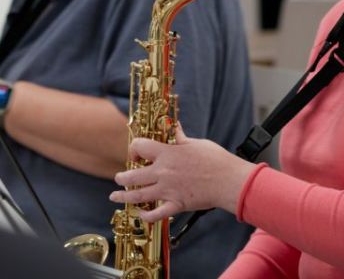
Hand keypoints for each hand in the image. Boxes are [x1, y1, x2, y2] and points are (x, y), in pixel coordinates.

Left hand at [109, 125, 251, 222]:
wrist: (228, 180)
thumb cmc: (215, 159)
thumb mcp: (196, 143)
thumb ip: (180, 137)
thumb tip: (175, 126)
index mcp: (167, 154)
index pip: (140, 147)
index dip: (134, 149)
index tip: (136, 153)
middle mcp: (163, 172)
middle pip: (133, 175)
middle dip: (122, 178)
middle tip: (118, 179)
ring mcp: (168, 190)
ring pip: (139, 195)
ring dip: (124, 197)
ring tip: (115, 196)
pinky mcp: (177, 204)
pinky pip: (157, 214)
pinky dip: (146, 216)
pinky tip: (140, 214)